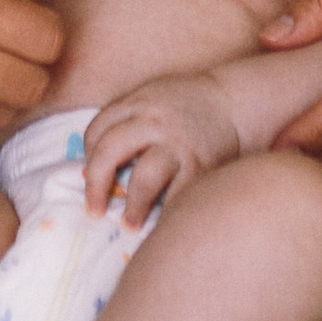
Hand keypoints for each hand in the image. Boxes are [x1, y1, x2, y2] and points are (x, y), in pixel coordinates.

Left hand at [83, 74, 241, 222]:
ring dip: (133, 206)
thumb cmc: (187, 104)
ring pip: (144, 177)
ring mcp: (178, 144)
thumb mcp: (153, 96)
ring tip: (129, 225)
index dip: (87, 158)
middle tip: (94, 211)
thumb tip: (93, 160)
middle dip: (95, 185)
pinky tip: (161, 224)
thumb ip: (128, 119)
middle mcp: (154, 121)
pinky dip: (166, 213)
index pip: (97, 130)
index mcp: (138, 102)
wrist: (234, 100)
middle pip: (109, 151)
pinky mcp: (201, 165)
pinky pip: (178, 194)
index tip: (89, 178)